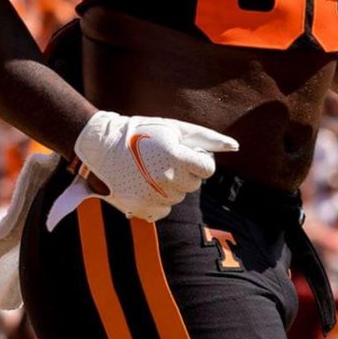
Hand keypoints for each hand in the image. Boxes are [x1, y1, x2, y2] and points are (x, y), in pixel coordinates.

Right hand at [47, 110, 238, 229]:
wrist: (101, 146)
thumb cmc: (142, 132)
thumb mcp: (175, 128)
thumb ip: (207, 138)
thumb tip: (236, 146)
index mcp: (177, 158)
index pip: (207, 169)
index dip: (197, 160)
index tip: (183, 153)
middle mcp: (167, 180)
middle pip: (193, 184)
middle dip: (183, 172)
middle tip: (161, 158)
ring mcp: (153, 197)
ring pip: (178, 197)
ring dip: (169, 186)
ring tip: (149, 169)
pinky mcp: (140, 209)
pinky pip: (163, 210)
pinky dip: (157, 200)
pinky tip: (143, 184)